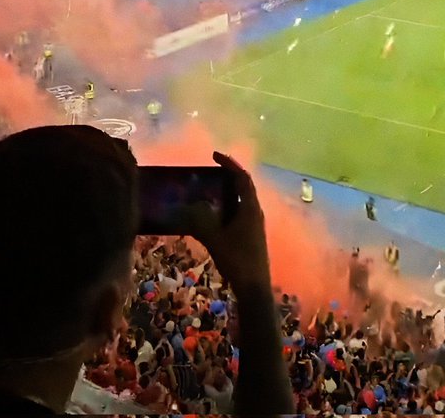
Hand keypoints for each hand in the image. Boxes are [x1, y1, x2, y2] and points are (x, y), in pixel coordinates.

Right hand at [183, 151, 271, 296]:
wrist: (254, 288)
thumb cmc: (237, 260)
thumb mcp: (215, 240)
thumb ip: (201, 221)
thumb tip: (188, 206)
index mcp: (250, 208)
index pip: (242, 178)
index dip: (229, 164)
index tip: (214, 156)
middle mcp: (255, 212)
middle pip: (244, 186)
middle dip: (228, 176)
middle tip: (210, 171)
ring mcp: (255, 224)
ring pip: (242, 200)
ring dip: (227, 192)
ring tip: (209, 190)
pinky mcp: (252, 235)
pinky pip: (239, 212)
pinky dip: (228, 207)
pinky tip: (214, 215)